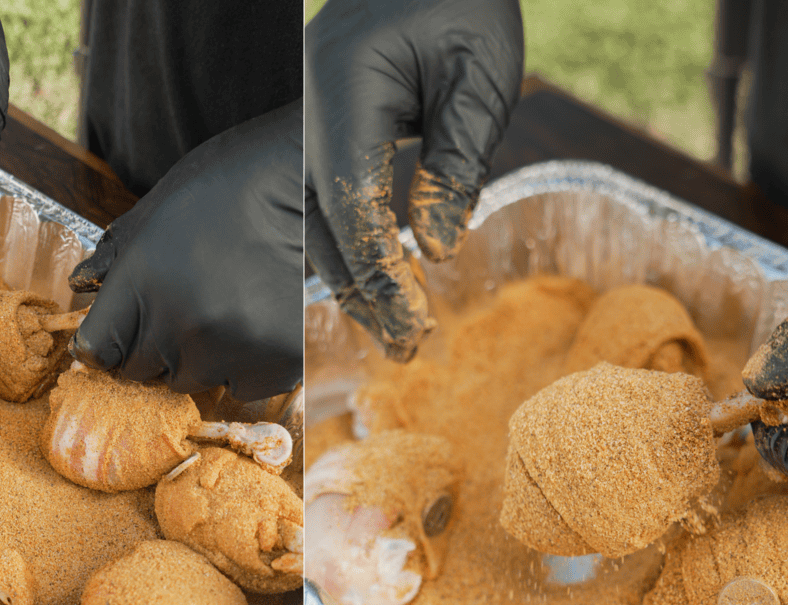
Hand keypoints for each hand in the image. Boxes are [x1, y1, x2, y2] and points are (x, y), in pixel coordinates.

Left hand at [68, 101, 302, 401]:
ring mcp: (231, 349)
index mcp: (144, 280)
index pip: (98, 348)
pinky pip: (239, 386)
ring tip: (227, 308)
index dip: (105, 342)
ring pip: (191, 381)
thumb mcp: (158, 208)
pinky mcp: (275, 365)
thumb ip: (117, 254)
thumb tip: (85, 285)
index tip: (119, 333)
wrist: (311, 180)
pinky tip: (258, 321)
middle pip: (141, 371)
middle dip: (154, 345)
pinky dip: (244, 365)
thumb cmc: (229, 187)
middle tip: (187, 304)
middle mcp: (182, 322)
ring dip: (199, 357)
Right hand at [305, 0, 522, 360]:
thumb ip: (457, 160)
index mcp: (340, 92)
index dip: (379, 271)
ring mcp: (305, 120)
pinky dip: (351, 246)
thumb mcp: (482, 74)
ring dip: (354, 278)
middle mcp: (308, 112)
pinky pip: (324, 202)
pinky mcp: (318, 128)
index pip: (350, 202)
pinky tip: (377, 283)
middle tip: (405, 348)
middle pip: (322, 224)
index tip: (411, 322)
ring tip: (393, 331)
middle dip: (363, 291)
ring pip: (316, 221)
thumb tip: (437, 248)